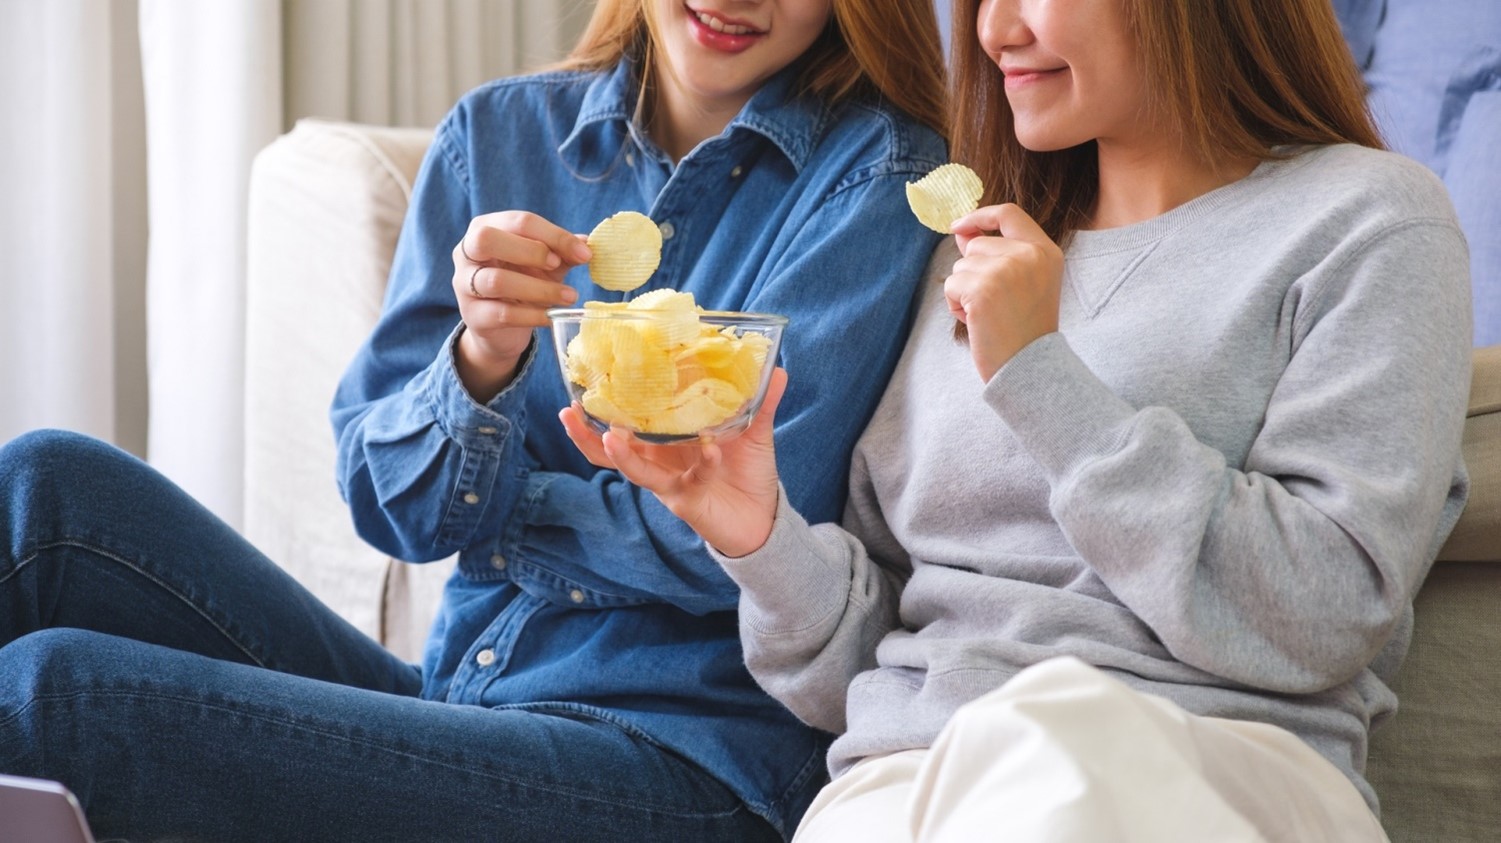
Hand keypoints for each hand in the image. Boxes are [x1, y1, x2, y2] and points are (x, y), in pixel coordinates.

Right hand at [453, 211, 590, 398]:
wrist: (501, 329)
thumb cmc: (523, 284)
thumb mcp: (545, 264)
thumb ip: (563, 252)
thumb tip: (587, 244)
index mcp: (486, 228)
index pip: (519, 221)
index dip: (554, 235)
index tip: (583, 253)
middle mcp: (466, 252)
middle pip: (487, 239)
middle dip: (529, 250)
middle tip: (558, 265)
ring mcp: (464, 285)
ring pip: (496, 281)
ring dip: (538, 288)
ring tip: (569, 296)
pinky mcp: (472, 316)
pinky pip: (502, 313)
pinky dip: (532, 315)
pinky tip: (553, 317)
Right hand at [559, 368, 788, 557]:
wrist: (763, 518)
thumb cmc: (748, 472)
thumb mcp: (754, 431)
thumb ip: (760, 401)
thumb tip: (775, 368)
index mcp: (666, 437)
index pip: (628, 418)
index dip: (606, 403)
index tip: (587, 379)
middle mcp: (659, 460)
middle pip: (611, 447)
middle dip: (587, 433)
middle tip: (569, 411)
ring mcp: (669, 482)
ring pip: (634, 470)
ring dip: (621, 454)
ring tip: (610, 436)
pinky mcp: (687, 502)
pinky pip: (688, 481)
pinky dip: (702, 463)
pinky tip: (710, 449)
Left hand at [946, 204, 1063, 381]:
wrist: (1031, 369)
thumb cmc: (1025, 331)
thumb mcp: (1021, 285)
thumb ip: (995, 254)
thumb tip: (962, 232)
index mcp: (1046, 251)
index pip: (1009, 214)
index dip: (980, 216)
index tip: (959, 226)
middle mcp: (1029, 255)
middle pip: (977, 244)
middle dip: (972, 272)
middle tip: (993, 304)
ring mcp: (1007, 269)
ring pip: (961, 266)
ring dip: (964, 291)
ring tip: (989, 315)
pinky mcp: (983, 288)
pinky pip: (951, 285)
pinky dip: (956, 305)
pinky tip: (978, 322)